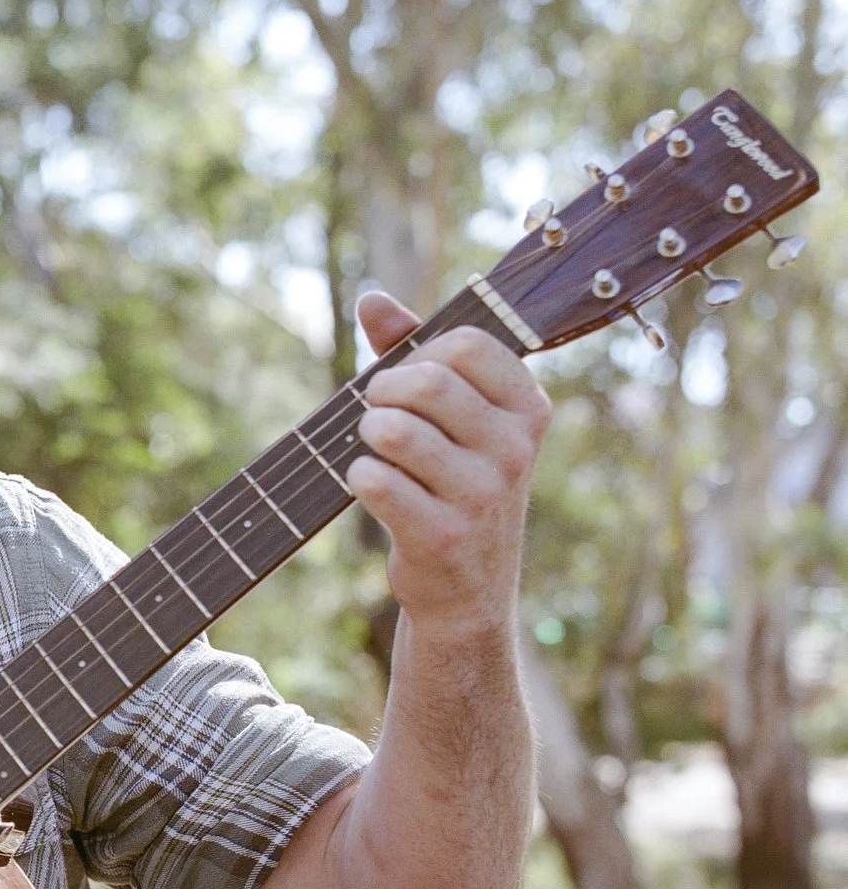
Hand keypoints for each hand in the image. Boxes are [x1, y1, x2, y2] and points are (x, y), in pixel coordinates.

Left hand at [348, 290, 551, 645]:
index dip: (419, 353)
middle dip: (381, 392)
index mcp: (529, 408)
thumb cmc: (452, 483)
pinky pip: (374, 480)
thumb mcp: (454, 417)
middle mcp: (515, 449)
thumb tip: (372, 299)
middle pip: (425, 382)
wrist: (466, 588)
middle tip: (375, 414)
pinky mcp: (442, 534)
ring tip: (374, 448)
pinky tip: (371, 485)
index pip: (465, 343)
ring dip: (367, 433)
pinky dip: (358, 476)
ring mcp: (482, 494)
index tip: (409, 379)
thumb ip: (414, 350)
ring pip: (394, 429)